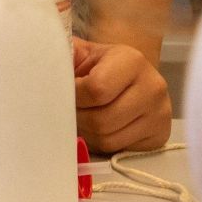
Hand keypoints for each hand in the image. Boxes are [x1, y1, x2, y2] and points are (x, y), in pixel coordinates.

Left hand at [73, 37, 172, 152]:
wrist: (129, 77)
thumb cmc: (99, 65)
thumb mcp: (82, 52)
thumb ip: (63, 55)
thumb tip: (42, 63)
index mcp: (132, 60)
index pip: (96, 90)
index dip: (74, 96)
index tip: (66, 92)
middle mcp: (153, 87)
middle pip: (101, 120)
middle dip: (78, 117)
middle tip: (71, 109)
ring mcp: (160, 114)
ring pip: (107, 138)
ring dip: (87, 132)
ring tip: (83, 117)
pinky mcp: (160, 135)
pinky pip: (119, 149)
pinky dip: (101, 143)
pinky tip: (99, 128)